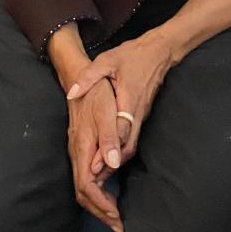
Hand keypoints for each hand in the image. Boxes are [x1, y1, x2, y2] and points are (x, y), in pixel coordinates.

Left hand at [66, 30, 177, 163]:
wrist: (159, 52)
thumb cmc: (132, 56)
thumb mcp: (107, 60)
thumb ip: (89, 76)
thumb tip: (71, 92)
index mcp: (129, 99)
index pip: (120, 129)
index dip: (108, 147)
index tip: (96, 164)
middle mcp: (137, 112)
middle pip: (127, 145)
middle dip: (111, 163)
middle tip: (94, 179)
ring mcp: (142, 116)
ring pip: (131, 145)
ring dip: (116, 160)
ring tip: (99, 176)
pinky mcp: (142, 116)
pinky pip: (132, 138)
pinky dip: (121, 151)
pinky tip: (110, 159)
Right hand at [67, 79, 125, 231]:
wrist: (80, 77)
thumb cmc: (96, 93)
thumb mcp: (106, 111)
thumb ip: (109, 138)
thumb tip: (113, 166)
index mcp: (82, 148)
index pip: (87, 187)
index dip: (101, 205)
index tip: (117, 218)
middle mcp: (77, 153)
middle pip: (83, 192)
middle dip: (100, 212)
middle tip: (119, 226)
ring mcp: (78, 151)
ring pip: (84, 186)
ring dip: (99, 204)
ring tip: (115, 216)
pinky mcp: (82, 148)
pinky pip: (86, 177)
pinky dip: (97, 191)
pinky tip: (109, 193)